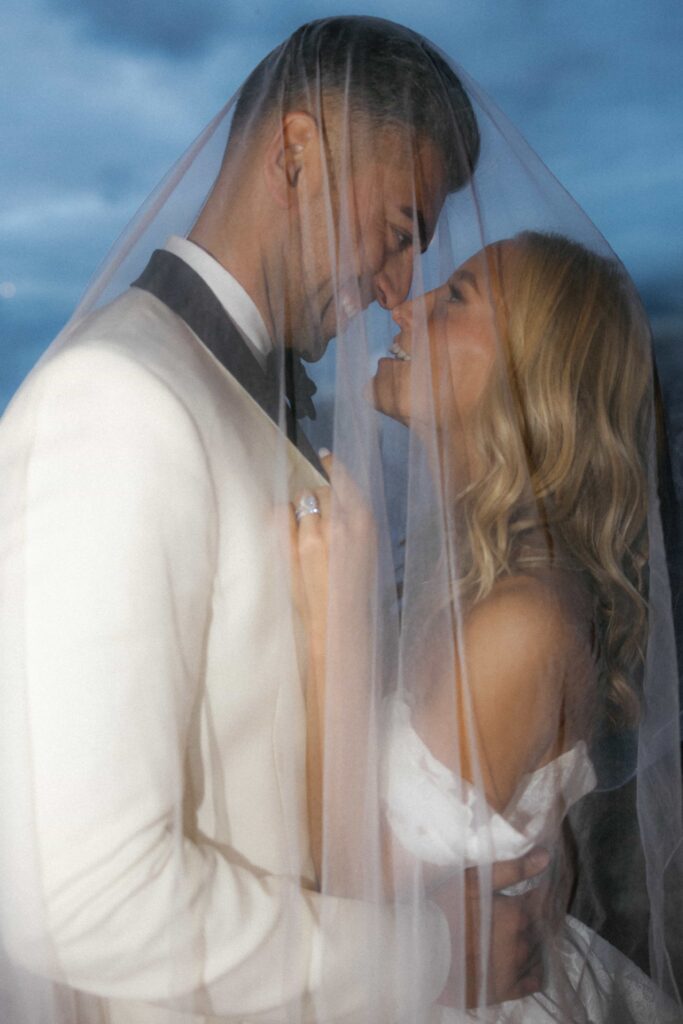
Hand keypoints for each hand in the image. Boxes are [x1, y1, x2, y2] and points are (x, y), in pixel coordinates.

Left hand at [290, 453, 375, 669]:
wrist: (338, 624)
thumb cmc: (356, 590)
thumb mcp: (368, 551)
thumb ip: (355, 524)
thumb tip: (338, 500)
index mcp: (365, 523)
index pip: (346, 481)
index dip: (334, 466)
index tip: (325, 455)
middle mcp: (341, 523)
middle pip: (320, 490)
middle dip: (315, 498)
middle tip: (314, 520)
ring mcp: (314, 534)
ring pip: (300, 499)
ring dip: (298, 510)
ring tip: (302, 534)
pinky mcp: (292, 547)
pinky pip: (279, 513)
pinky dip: (280, 518)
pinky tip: (287, 533)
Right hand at [434, 848, 549, 1007]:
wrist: (422, 953)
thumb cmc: (444, 910)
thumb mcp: (473, 882)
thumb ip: (512, 869)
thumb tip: (545, 856)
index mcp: (517, 913)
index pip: (543, 900)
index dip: (541, 893)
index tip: (533, 889)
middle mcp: (522, 941)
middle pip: (541, 926)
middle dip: (537, 917)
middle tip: (520, 911)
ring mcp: (516, 968)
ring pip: (539, 951)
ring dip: (535, 941)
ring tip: (519, 933)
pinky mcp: (507, 990)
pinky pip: (534, 981)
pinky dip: (535, 969)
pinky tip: (526, 961)